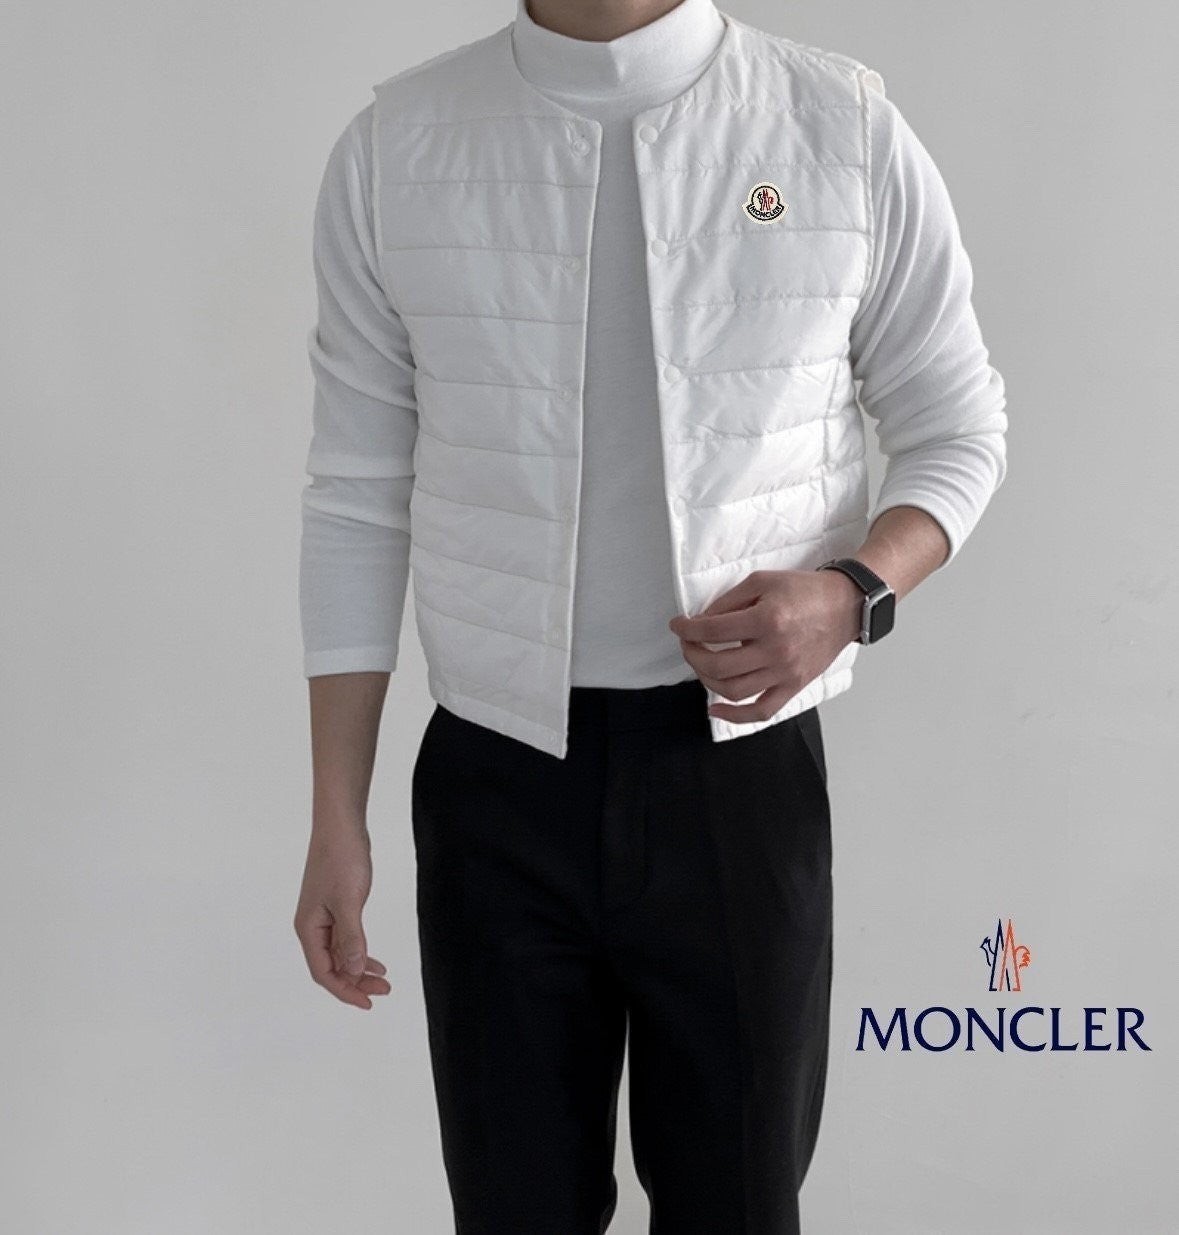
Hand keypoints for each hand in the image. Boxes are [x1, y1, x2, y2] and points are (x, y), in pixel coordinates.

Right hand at [293, 822, 390, 1009]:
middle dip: (355, 982)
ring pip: (339, 954)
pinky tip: (373, 959)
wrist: (342, 825)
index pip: (323, 972)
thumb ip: (351, 937)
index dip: (345, 990)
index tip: (368, 1002)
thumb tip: (353, 971)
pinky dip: (359, 951)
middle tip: (384, 990)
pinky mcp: (335, 906)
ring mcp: (323, 916)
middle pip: (331, 967)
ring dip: (359, 968)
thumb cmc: (341, 859)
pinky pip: (345, 939)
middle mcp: (312, 926)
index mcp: (308, 928)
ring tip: (384, 979)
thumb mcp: (349, 901)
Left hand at [668, 567, 862, 723]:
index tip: (678, 626)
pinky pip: (762, 710)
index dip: (687, 629)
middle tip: (688, 644)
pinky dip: (735, 716)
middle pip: (718, 665)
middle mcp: (776, 650)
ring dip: (707, 680)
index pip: (713, 630)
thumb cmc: (804, 590)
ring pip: (734, 691)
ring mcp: (785, 673)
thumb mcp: (761, 581)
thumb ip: (728, 602)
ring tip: (702, 665)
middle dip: (692, 655)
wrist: (845, 606)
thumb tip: (700, 622)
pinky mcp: (794, 686)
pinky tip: (715, 709)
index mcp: (766, 619)